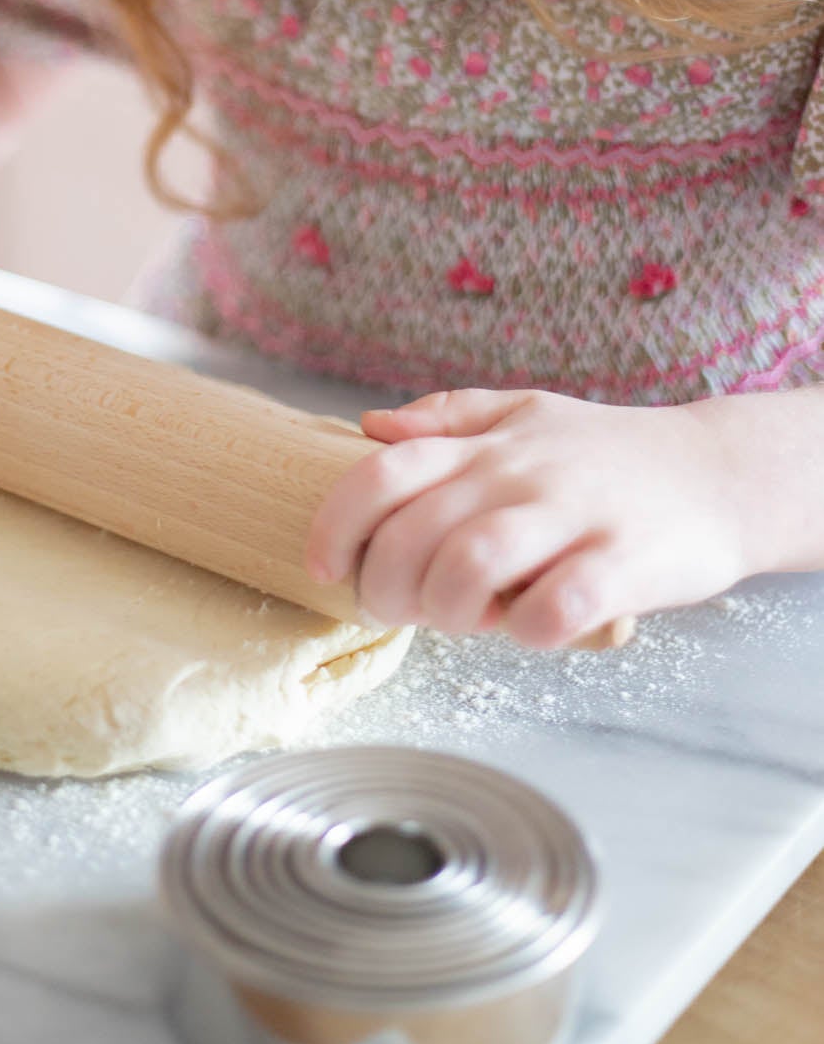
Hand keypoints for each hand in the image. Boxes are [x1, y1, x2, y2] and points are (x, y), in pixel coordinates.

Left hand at [305, 389, 751, 648]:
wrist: (720, 474)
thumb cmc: (608, 454)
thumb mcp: (525, 413)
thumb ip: (448, 418)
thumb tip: (370, 427)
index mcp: (486, 444)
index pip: (381, 474)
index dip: (335, 524)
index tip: (323, 568)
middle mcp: (519, 474)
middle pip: (411, 534)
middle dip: (384, 588)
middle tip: (400, 610)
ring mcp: (572, 517)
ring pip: (470, 564)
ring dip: (446, 609)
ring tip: (461, 619)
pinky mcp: (624, 564)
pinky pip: (555, 606)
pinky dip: (526, 630)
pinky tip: (529, 627)